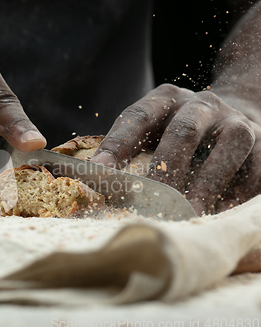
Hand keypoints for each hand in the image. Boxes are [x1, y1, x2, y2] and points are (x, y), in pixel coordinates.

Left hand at [90, 83, 260, 214]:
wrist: (239, 111)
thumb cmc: (179, 131)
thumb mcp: (153, 127)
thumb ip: (126, 148)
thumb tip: (93, 178)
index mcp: (166, 99)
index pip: (138, 116)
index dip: (118, 143)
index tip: (99, 172)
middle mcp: (202, 105)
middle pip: (184, 131)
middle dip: (165, 169)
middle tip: (149, 201)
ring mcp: (236, 122)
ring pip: (227, 149)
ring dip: (206, 185)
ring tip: (187, 215)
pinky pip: (256, 170)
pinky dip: (238, 194)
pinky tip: (220, 214)